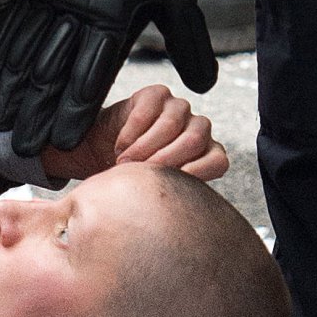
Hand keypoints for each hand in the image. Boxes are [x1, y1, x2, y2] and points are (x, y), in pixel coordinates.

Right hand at [0, 0, 216, 156]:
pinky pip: (14, 28)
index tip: (62, 140)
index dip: (73, 110)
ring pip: (26, 52)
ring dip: (12, 92)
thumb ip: (188, 42)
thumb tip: (204, 85)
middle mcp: (77, 12)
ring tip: (0, 122)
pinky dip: (1, 57)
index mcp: (111, 18)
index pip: (89, 75)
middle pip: (51, 72)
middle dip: (35, 113)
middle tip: (23, 147)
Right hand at [41, 84, 228, 181]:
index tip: (165, 189)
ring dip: (143, 148)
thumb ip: (172, 196)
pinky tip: (120, 145)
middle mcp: (197, 128)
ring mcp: (178, 108)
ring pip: (172, 123)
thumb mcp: (154, 191)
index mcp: (206, 153)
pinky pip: (148, 110)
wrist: (99, 156)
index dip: (194, 174)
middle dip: (163, 161)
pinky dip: (131, 132)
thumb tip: (177, 222)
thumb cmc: (130, 177)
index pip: (217, 161)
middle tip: (138, 176)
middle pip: (195, 139)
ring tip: (124, 163)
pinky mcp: (156, 95)